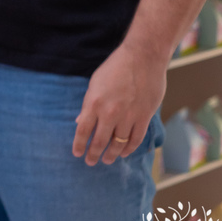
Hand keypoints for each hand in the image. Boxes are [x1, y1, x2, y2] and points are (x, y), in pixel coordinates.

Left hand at [72, 42, 167, 165]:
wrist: (142, 58)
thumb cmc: (115, 68)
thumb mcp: (94, 84)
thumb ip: (87, 105)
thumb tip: (79, 122)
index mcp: (94, 103)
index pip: (83, 130)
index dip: (79, 144)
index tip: (77, 153)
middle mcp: (110, 112)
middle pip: (100, 140)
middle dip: (93, 154)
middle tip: (90, 162)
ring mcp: (128, 116)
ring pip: (118, 142)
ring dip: (112, 154)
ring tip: (107, 160)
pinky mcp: (144, 116)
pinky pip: (136, 138)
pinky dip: (129, 147)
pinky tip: (124, 152)